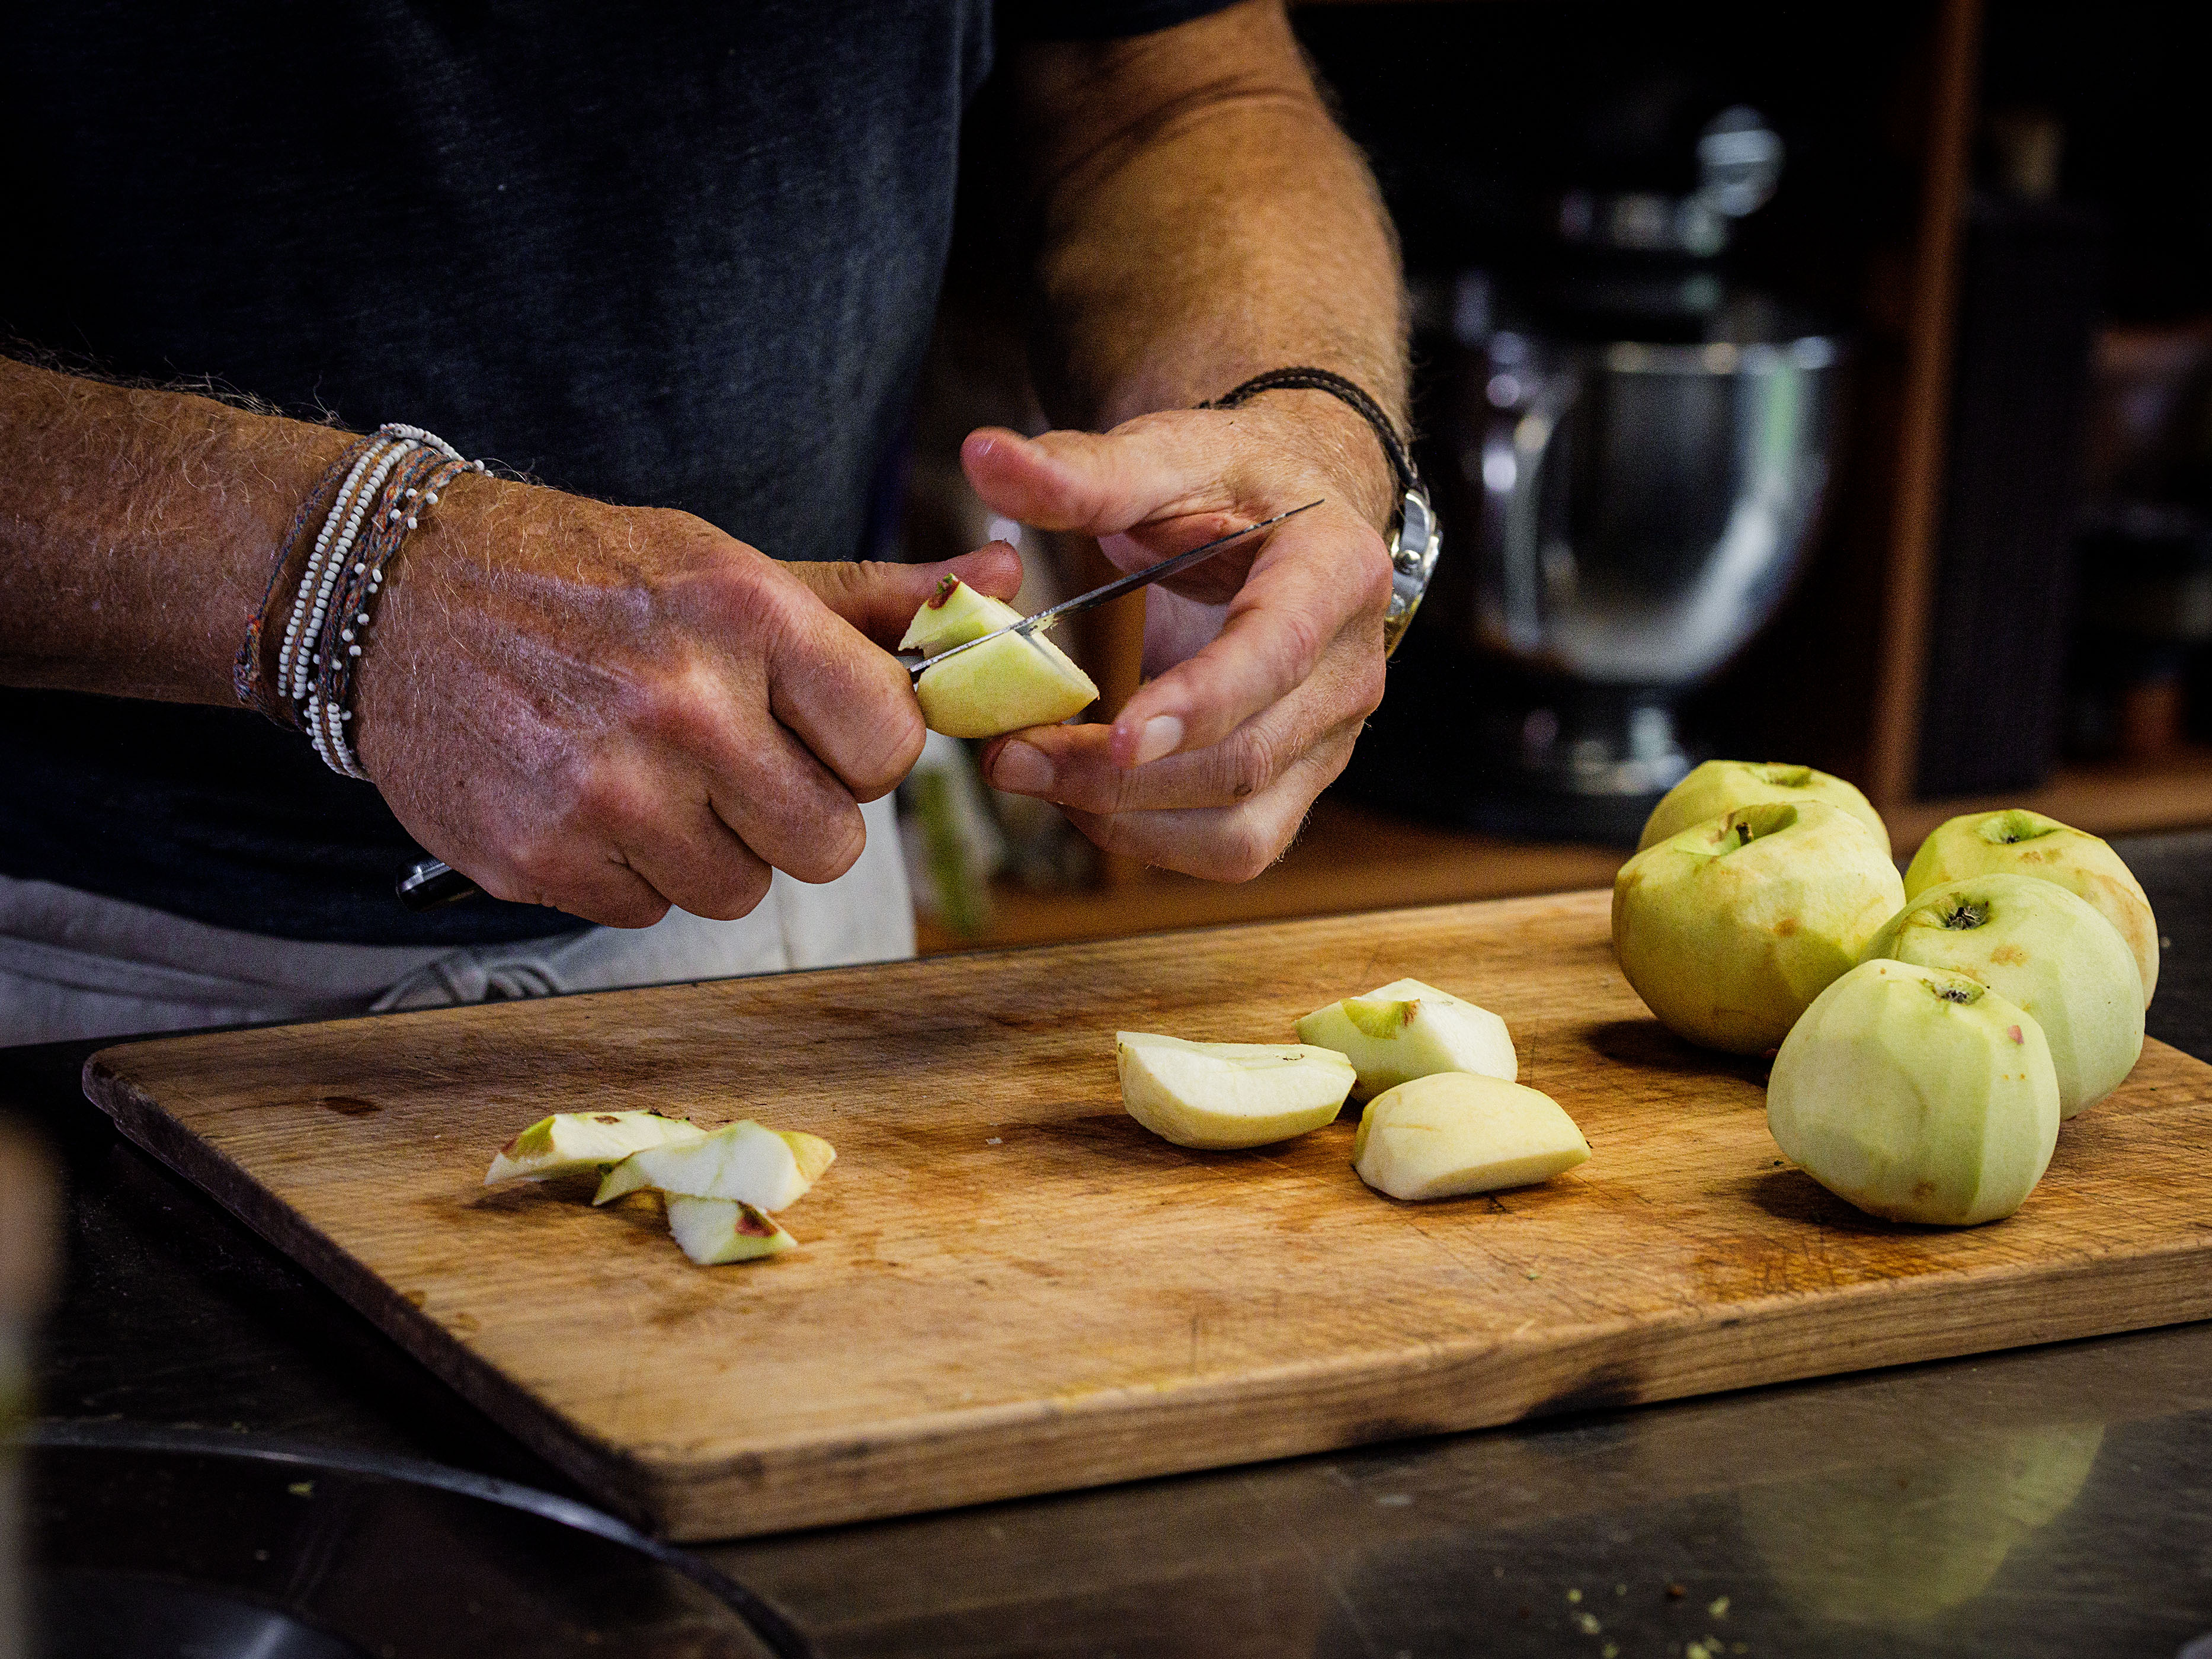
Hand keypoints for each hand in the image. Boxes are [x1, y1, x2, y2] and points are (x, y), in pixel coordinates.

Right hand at [355, 476, 1021, 925]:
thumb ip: (872, 599)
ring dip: (714, 847)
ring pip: (742, 889)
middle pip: (830, 843)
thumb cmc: (582, 576)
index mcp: (743, 617)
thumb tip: (1004, 583)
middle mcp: (681, 706)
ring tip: (653, 773)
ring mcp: (605, 792)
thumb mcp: (726, 565)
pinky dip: (632, 871)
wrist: (391, 594)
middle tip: (737, 760)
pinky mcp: (541, 858)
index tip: (826, 730)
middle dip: (798, 811)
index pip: (892, 743)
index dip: (867, 749)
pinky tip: (589, 797)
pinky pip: (651, 911)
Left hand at [960, 393, 1394, 879]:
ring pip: (1240, 830)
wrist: (1286, 519)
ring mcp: (1330, 740)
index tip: (1114, 733)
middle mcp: (1350, 671)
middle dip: (1119, 776)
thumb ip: (1079, 470)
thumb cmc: (1227, 485)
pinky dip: (1148, 841)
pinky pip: (1233, 849)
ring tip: (1032, 777)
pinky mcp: (1298, 785)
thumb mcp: (1164, 456)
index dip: (1199, 700)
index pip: (1276, 652)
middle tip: (1009, 756)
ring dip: (1125, 823)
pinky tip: (1081, 798)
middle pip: (1244, 758)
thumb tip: (984, 458)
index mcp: (1335, 572)